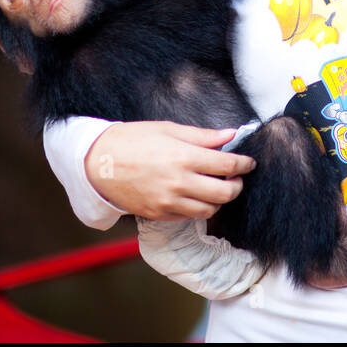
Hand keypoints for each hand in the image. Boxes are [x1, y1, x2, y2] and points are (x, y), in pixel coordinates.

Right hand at [84, 121, 255, 220]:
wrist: (98, 163)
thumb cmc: (133, 140)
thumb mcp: (169, 130)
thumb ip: (203, 137)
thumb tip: (231, 135)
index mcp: (183, 158)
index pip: (227, 166)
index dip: (244, 164)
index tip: (248, 162)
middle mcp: (179, 183)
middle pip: (225, 193)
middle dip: (237, 185)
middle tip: (236, 177)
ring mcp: (168, 202)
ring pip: (209, 209)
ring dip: (220, 200)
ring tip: (217, 187)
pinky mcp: (159, 214)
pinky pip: (189, 216)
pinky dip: (199, 208)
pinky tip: (197, 195)